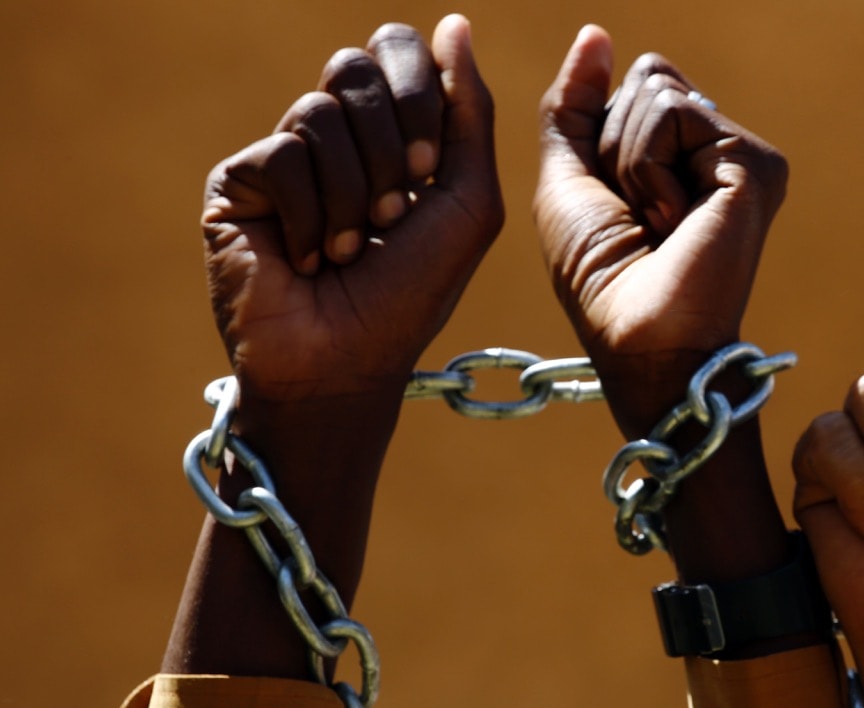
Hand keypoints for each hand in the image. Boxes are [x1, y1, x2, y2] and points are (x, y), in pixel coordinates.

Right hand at [203, 16, 501, 419]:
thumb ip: (470, 114)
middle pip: (356, 65)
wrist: (347, 363)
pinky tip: (307, 261)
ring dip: (353, 194)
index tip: (426, 170)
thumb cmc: (412, 294)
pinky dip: (311, 215)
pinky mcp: (238, 180)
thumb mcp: (468, 203)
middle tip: (394, 213)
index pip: (398, 52)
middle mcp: (335, 137)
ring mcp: (283, 156)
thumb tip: (455, 24)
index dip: (419, 95)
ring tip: (349, 252)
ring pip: (320, 111)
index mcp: (390, 134)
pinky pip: (282, 154)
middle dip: (389, 141)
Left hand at [534, 25, 786, 437]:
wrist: (638, 339)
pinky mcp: (757, 165)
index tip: (618, 206)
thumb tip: (595, 34)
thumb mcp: (568, 181)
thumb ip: (574, 108)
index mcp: (684, 155)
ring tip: (657, 226)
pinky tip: (675, 223)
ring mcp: (744, 158)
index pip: (636, 84)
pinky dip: (650, 170)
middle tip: (638, 220)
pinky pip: (675, 114)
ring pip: (658, 92)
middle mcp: (721, 151)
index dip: (603, 137)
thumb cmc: (601, 279)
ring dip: (630, 164)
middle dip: (614, 148)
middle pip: (647, 79)